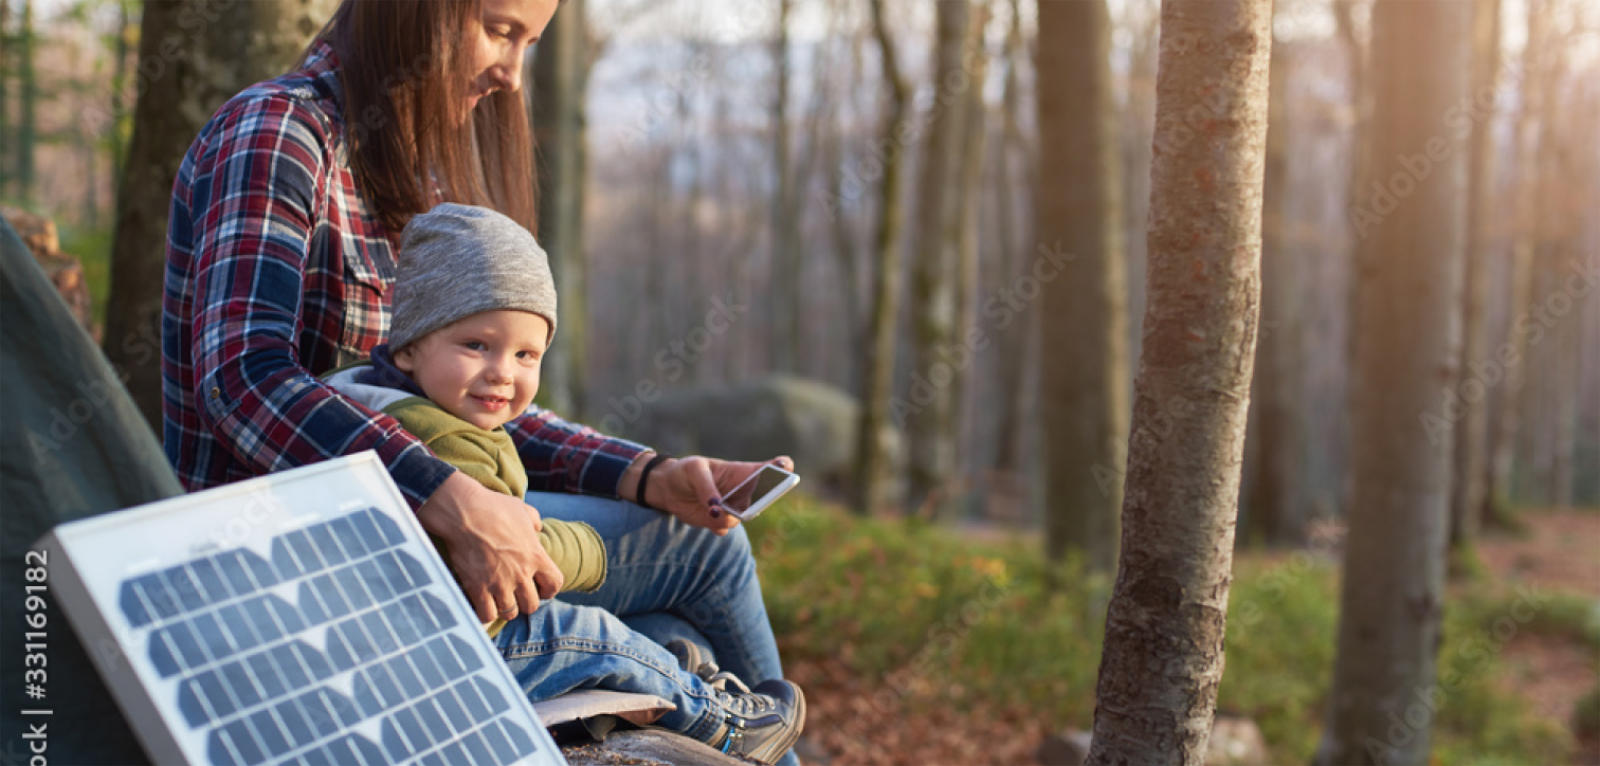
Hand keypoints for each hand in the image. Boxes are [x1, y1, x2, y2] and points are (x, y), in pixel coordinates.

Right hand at [415, 471, 564, 621]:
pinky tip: (481, 605)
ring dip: (505, 608)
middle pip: (532, 605)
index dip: (549, 590)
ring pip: (510, 613)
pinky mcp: (477, 588)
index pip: (555, 584)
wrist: (464, 512)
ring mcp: (499, 583)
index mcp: (535, 555)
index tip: (541, 589)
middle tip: (516, 596)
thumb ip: (534, 521)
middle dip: (525, 602)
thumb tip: (537, 528)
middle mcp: (521, 573)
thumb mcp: (521, 509)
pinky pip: (486, 615)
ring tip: (498, 600)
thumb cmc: (493, 507)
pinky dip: (484, 613)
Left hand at [640, 455, 793, 534]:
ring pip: (743, 517)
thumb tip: (717, 510)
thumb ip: (707, 488)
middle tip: (753, 501)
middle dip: (762, 500)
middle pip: (766, 498)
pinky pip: (725, 528)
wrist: (668, 489)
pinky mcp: (721, 523)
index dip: (782, 467)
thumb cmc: (686, 472)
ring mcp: (735, 508)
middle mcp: (745, 491)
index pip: (771, 468)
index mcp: (744, 471)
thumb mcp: (694, 471)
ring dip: (728, 514)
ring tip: (712, 508)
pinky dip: (715, 525)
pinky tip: (705, 515)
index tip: (785, 466)